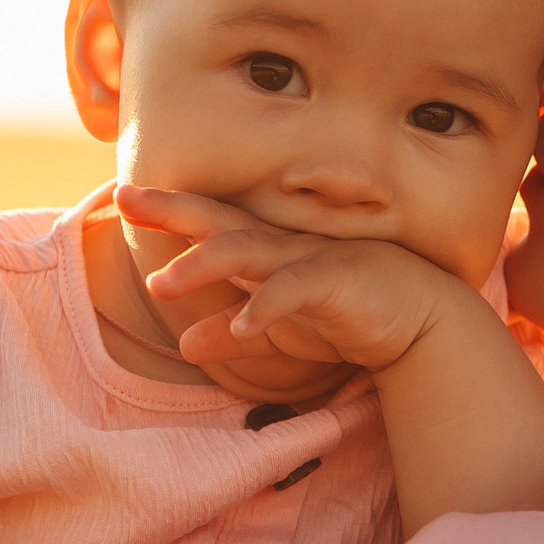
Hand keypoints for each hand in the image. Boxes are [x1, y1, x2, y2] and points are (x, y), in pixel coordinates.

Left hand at [116, 188, 459, 390]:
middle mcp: (281, 245)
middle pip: (219, 220)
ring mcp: (309, 260)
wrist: (420, 318)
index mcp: (265, 249)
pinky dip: (266, 308)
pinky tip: (239, 328)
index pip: (209, 222)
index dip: (168, 207)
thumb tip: (183, 345)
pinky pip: (295, 292)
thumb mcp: (277, 327)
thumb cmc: (345, 311)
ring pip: (249, 252)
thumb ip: (230, 331)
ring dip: (203, 264)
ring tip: (159, 284)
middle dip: (173, 208)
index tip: (122, 197)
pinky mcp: (336, 284)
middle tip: (127, 199)